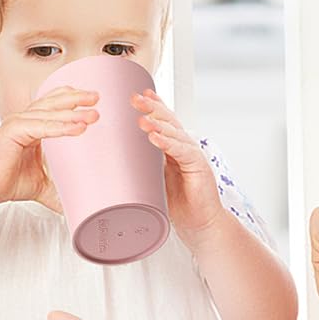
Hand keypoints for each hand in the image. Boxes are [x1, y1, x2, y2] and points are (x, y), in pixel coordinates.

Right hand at [0, 86, 98, 207]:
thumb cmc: (9, 182)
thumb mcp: (44, 184)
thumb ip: (60, 190)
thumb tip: (80, 205)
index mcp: (31, 124)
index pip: (52, 103)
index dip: (72, 99)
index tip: (93, 100)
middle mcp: (24, 119)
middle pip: (53, 101)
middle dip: (77, 98)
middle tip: (97, 98)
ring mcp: (18, 122)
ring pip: (50, 112)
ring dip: (73, 112)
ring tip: (93, 115)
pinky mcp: (13, 131)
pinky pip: (42, 126)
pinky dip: (61, 127)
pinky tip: (78, 128)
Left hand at [133, 91, 225, 241]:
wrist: (200, 224)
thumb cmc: (178, 204)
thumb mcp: (154, 179)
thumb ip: (144, 165)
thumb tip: (118, 157)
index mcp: (174, 147)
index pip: (164, 121)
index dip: (153, 106)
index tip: (138, 94)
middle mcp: (185, 147)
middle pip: (169, 121)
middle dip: (152, 108)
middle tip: (134, 99)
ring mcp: (193, 155)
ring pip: (175, 133)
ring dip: (158, 125)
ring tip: (141, 119)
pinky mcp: (199, 166)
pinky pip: (182, 151)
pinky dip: (168, 143)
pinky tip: (155, 138)